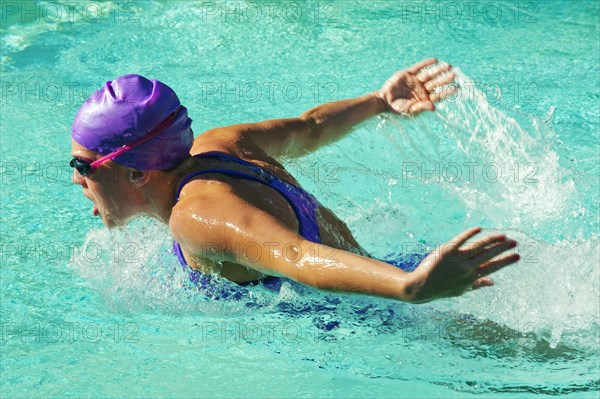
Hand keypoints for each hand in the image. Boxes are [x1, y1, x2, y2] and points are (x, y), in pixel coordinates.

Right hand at [378, 58, 456, 115]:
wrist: (383, 101)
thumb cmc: (397, 109)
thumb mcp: (410, 110)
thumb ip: (421, 107)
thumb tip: (434, 107)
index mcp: (424, 99)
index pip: (438, 94)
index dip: (447, 91)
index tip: (456, 88)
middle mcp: (421, 89)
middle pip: (436, 83)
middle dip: (445, 79)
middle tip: (455, 74)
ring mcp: (415, 81)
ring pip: (429, 74)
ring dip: (439, 70)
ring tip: (448, 66)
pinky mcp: (408, 74)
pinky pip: (419, 67)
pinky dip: (426, 63)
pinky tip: (435, 60)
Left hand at [404, 227, 519, 302]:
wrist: (421, 287)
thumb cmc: (442, 288)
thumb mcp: (462, 289)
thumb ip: (477, 284)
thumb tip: (493, 283)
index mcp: (472, 277)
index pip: (492, 267)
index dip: (505, 261)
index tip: (518, 256)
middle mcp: (467, 268)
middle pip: (489, 256)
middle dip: (503, 249)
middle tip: (515, 242)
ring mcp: (457, 259)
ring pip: (478, 247)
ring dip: (491, 240)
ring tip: (502, 235)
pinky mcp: (446, 251)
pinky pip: (459, 240)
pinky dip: (469, 234)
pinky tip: (478, 228)